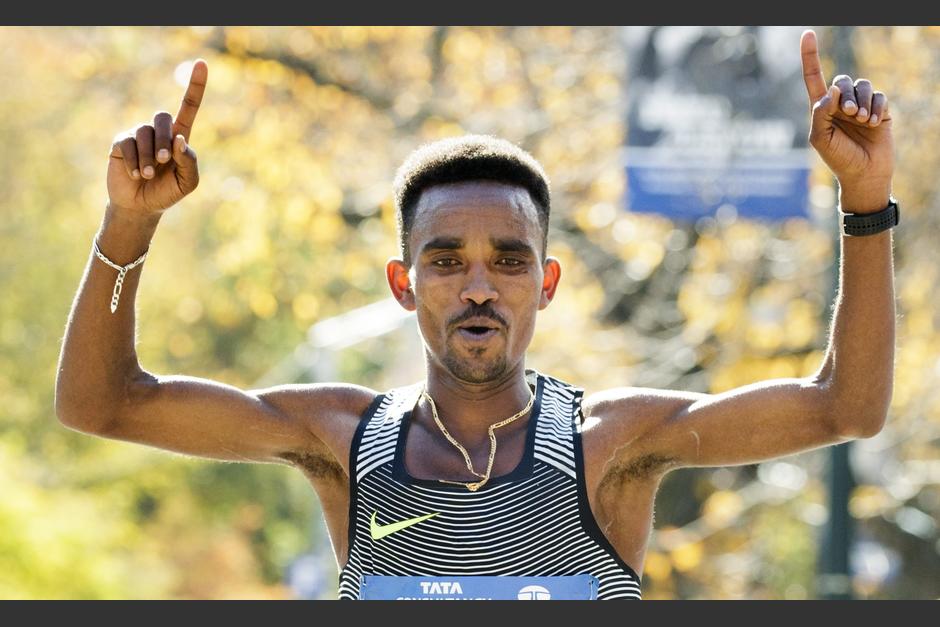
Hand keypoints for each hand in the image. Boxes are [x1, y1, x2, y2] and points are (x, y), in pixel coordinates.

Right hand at [107, 60, 207, 216]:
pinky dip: (133, 162)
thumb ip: (189, 161)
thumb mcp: (187, 182)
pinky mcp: (120, 142)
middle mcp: (159, 131)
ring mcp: (138, 135)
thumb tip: (180, 139)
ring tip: (148, 176)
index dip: (195, 86)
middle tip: (163, 161)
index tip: (201, 64)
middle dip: (164, 139)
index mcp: (179, 137)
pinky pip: (127, 143)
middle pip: (163, 118)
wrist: (141, 206)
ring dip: (148, 158)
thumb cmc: (167, 192)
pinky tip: (134, 175)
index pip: (189, 106)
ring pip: (145, 133)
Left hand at [801, 30, 893, 195]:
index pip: (813, 77)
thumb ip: (820, 112)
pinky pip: (879, 95)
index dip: (810, 56)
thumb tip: (832, 89)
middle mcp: (839, 103)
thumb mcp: (820, 138)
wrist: (864, 174)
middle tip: (849, 114)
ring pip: (862, 85)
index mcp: (821, 108)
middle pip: (841, 80)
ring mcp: (860, 105)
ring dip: (862, 100)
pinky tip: (874, 123)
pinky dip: (877, 107)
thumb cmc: (838, 159)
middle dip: (846, 94)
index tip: (807, 34)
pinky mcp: (879, 109)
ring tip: (862, 120)